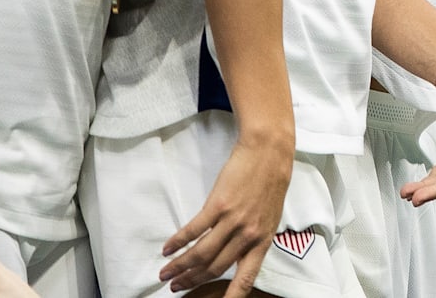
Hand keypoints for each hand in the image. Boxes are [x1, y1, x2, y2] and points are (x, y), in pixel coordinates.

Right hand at [160, 134, 291, 291]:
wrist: (269, 152)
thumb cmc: (270, 182)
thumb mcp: (269, 217)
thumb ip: (253, 238)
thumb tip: (235, 254)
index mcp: (262, 242)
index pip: (245, 278)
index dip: (231, 297)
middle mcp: (248, 236)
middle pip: (214, 268)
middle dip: (192, 281)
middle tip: (176, 286)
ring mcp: (233, 220)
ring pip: (202, 254)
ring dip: (180, 266)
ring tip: (166, 273)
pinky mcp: (219, 205)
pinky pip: (193, 230)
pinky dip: (178, 242)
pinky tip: (168, 249)